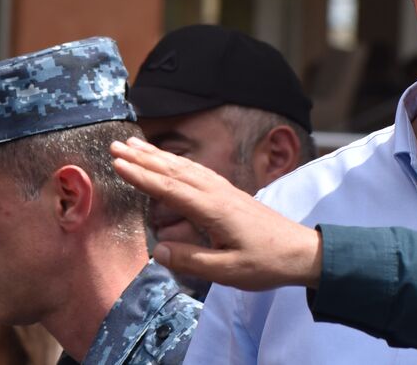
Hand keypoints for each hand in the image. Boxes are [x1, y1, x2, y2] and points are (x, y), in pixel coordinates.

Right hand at [110, 137, 322, 289]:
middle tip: (115, 145)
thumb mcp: (227, 271)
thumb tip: (156, 250)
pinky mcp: (229, 194)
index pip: (170, 188)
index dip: (142, 175)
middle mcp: (217, 193)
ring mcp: (224, 190)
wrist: (300, 251)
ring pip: (185, 167)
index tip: (117, 163)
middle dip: (143, 157)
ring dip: (158, 155)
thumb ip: (190, 261)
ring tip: (135, 144)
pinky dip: (177, 162)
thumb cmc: (265, 263)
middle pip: (174, 170)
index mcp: (213, 209)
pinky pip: (197, 171)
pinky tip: (169, 161)